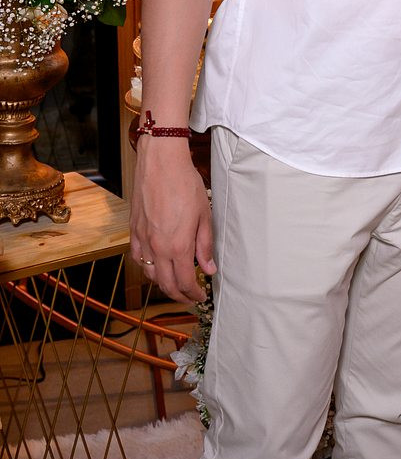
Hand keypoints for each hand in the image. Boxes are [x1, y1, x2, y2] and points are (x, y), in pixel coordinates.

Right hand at [130, 138, 216, 302]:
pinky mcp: (134, 230)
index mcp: (178, 246)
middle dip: (179, 295)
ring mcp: (143, 239)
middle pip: (166, 284)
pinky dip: (148, 267)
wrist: (161, 162)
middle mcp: (158, 247)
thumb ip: (204, 244)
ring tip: (176, 282)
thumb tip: (208, 268)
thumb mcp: (203, 214)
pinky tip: (156, 264)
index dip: (193, 294)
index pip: (184, 282)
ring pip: (150, 274)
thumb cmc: (185, 183)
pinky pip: (139, 258)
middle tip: (190, 296)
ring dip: (163, 283)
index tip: (201, 296)